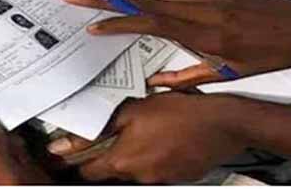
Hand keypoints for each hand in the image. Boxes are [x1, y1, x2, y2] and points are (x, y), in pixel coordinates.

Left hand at [47, 92, 248, 183]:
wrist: (221, 124)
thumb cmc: (178, 113)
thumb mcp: (132, 110)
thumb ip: (100, 127)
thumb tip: (69, 141)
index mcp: (122, 161)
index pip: (87, 173)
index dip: (77, 163)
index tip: (71, 155)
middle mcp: (138, 176)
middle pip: (111, 171)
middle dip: (107, 156)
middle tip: (113, 134)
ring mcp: (159, 179)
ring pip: (134, 170)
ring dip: (132, 155)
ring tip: (144, 132)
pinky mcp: (176, 178)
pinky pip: (156, 170)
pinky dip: (153, 157)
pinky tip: (161, 139)